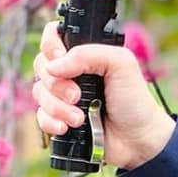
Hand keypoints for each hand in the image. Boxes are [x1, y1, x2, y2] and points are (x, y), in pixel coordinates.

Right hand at [32, 23, 175, 170]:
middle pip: (42, 66)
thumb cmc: (135, 100)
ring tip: (79, 117)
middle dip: (57, 84)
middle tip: (77, 96)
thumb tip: (53, 66)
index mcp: (85, 55)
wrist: (138, 139)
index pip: (53, 37)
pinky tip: (67, 127)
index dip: (51, 46)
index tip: (62, 59)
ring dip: (57, 107)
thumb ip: (88, 54)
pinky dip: (51, 122)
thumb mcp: (122, 64)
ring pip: (39, 92)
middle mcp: (71, 72)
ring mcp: (63, 96)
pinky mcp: (60, 119)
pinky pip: (41, 116)